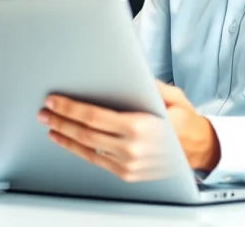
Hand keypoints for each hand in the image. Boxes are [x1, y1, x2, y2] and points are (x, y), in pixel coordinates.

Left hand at [39, 81, 219, 180]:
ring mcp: (129, 163)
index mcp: (141, 125)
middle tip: (45, 111)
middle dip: (61, 120)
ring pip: (87, 148)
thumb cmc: (183, 120)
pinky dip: (78, 150)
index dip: (70, 108)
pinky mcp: (127, 173)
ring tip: (50, 125)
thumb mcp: (171, 95)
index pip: (94, 116)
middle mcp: (133, 147)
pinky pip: (96, 160)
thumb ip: (148, 84)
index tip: (55, 100)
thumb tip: (127, 71)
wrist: (198, 149)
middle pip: (85, 133)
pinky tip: (67, 141)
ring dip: (65, 135)